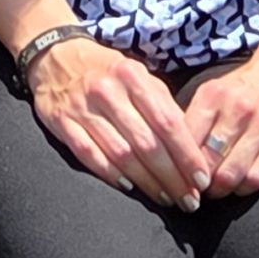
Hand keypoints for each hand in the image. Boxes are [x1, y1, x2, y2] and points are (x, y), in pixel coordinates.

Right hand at [27, 36, 212, 207]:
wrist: (57, 56)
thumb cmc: (108, 73)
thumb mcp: (139, 76)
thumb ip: (163, 105)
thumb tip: (191, 145)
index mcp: (132, 76)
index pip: (167, 122)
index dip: (187, 155)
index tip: (201, 180)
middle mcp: (108, 91)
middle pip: (147, 144)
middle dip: (172, 177)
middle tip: (188, 200)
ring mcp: (82, 107)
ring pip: (121, 154)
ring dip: (146, 182)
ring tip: (165, 198)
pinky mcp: (61, 122)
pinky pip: (89, 154)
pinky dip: (110, 174)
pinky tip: (128, 187)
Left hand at [179, 30, 258, 196]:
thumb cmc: (245, 85)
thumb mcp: (214, 90)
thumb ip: (196, 118)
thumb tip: (174, 149)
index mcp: (213, 96)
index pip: (187, 139)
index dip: (179, 163)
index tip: (178, 174)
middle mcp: (237, 110)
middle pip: (208, 161)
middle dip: (198, 182)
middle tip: (195, 188)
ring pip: (232, 174)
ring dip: (220, 189)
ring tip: (215, 189)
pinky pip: (258, 176)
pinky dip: (244, 188)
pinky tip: (238, 185)